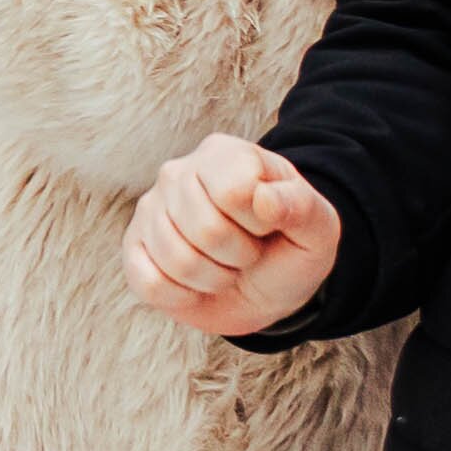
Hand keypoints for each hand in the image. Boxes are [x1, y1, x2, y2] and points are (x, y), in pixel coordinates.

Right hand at [125, 135, 345, 336]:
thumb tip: (263, 199)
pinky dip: (182, 296)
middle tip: (247, 252)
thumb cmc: (290, 249)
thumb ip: (301, 206)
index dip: (258, 223)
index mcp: (224, 155)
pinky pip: (150, 283)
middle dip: (239, 256)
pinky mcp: (133, 249)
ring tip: (225, 267)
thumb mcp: (317, 229)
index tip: (268, 226)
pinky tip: (195, 283)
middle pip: (206, 229)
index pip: (233, 192)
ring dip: (214, 278)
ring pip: (177, 260)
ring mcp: (149, 210)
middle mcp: (178, 173)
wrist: (267, 288)